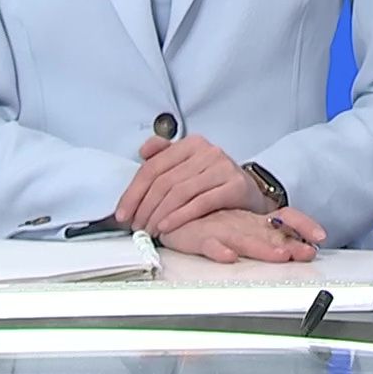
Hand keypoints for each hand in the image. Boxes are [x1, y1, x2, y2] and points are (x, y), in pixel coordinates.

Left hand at [116, 133, 262, 235]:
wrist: (249, 193)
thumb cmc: (212, 182)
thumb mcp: (187, 165)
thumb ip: (164, 156)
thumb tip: (143, 150)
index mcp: (191, 143)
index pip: (153, 166)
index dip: (134, 192)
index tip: (123, 214)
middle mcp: (207, 151)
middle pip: (165, 181)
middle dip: (145, 207)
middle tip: (136, 226)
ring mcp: (222, 167)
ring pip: (180, 192)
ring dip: (159, 215)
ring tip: (150, 230)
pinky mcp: (235, 185)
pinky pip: (201, 203)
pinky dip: (180, 216)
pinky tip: (167, 227)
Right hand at [156, 208, 323, 263]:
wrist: (173, 212)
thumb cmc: (208, 223)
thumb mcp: (242, 229)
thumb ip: (265, 237)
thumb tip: (293, 247)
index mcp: (254, 221)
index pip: (285, 218)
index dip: (303, 225)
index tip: (320, 236)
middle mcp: (242, 224)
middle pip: (270, 233)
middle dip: (289, 245)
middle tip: (306, 253)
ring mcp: (221, 229)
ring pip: (245, 239)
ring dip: (262, 249)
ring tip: (279, 256)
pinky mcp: (199, 237)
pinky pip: (210, 244)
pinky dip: (219, 250)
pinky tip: (229, 257)